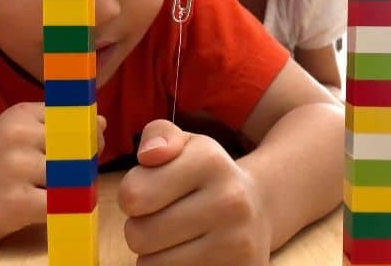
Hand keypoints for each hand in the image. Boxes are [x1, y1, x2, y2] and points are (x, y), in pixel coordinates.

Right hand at [0, 103, 106, 243]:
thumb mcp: (14, 132)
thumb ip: (55, 125)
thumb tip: (101, 121)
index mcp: (22, 114)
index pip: (77, 117)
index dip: (89, 135)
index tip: (84, 149)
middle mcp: (19, 135)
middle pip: (80, 144)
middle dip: (87, 160)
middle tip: (75, 174)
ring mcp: (17, 168)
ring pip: (74, 173)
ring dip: (76, 186)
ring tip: (59, 191)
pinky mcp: (16, 201)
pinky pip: (62, 203)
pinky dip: (66, 208)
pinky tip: (52, 207)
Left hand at [118, 120, 270, 265]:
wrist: (258, 207)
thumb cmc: (206, 174)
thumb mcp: (185, 144)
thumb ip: (158, 135)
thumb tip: (149, 155)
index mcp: (210, 162)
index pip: (132, 195)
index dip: (131, 196)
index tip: (149, 193)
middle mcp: (229, 202)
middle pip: (139, 235)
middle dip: (141, 228)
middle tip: (163, 218)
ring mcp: (237, 244)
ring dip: (155, 255)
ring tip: (177, 237)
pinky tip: (191, 254)